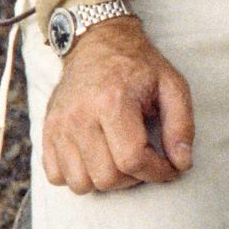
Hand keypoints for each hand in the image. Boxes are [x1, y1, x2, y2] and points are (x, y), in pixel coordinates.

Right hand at [42, 17, 194, 194]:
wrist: (97, 44)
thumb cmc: (138, 66)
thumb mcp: (172, 85)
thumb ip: (181, 125)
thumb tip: (181, 163)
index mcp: (112, 101)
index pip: (132, 159)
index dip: (157, 172)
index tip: (169, 167)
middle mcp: (80, 116)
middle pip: (106, 177)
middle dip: (133, 178)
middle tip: (144, 159)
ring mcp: (59, 125)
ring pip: (80, 184)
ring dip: (105, 180)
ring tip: (120, 159)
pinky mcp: (47, 131)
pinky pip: (56, 176)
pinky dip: (78, 176)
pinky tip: (96, 158)